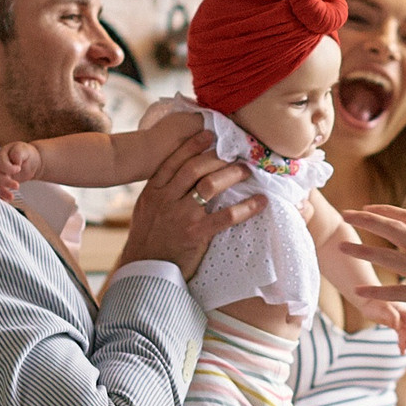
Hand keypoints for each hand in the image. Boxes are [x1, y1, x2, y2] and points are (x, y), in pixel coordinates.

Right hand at [0, 139, 40, 200]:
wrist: (29, 161)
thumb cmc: (25, 153)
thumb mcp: (23, 149)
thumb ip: (18, 153)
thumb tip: (15, 162)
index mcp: (1, 156)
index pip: (1, 164)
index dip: (9, 168)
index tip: (18, 168)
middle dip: (6, 182)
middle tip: (17, 186)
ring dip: (3, 192)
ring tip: (12, 198)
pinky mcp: (1, 184)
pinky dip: (1, 197)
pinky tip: (6, 202)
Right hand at [116, 129, 261, 279]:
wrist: (145, 271)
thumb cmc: (147, 240)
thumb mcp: (146, 210)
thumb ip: (160, 192)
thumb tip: (179, 176)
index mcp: (153, 191)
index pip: (173, 160)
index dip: (193, 145)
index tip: (209, 134)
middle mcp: (166, 199)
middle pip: (195, 168)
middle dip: (218, 158)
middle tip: (236, 155)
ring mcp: (181, 216)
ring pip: (210, 185)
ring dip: (232, 175)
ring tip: (247, 171)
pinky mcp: (196, 234)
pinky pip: (226, 216)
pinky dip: (246, 208)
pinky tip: (260, 201)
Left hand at [338, 205, 405, 326]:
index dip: (385, 212)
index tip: (366, 209)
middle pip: (394, 229)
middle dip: (367, 221)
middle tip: (345, 215)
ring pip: (390, 258)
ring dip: (363, 251)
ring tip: (342, 248)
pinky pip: (398, 292)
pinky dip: (377, 291)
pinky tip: (359, 292)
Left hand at [358, 291, 405, 352]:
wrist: (366, 301)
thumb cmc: (374, 303)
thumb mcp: (383, 309)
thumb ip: (392, 316)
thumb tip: (398, 326)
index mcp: (401, 309)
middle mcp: (402, 314)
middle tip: (405, 347)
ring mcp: (398, 320)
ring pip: (405, 332)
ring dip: (405, 341)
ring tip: (402, 352)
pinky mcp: (393, 324)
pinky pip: (400, 334)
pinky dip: (401, 341)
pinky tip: (400, 348)